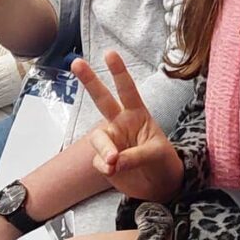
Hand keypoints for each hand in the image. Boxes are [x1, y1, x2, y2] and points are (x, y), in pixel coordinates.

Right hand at [71, 48, 181, 200]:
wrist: (159, 186)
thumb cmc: (163, 162)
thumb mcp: (156, 155)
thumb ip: (134, 156)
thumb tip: (112, 161)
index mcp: (138, 114)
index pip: (127, 90)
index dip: (119, 72)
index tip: (109, 53)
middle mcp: (121, 123)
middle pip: (102, 99)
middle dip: (89, 80)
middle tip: (76, 62)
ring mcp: (111, 141)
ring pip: (97, 138)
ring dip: (104, 149)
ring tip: (114, 163)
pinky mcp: (104, 160)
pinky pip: (98, 160)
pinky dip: (104, 166)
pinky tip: (114, 171)